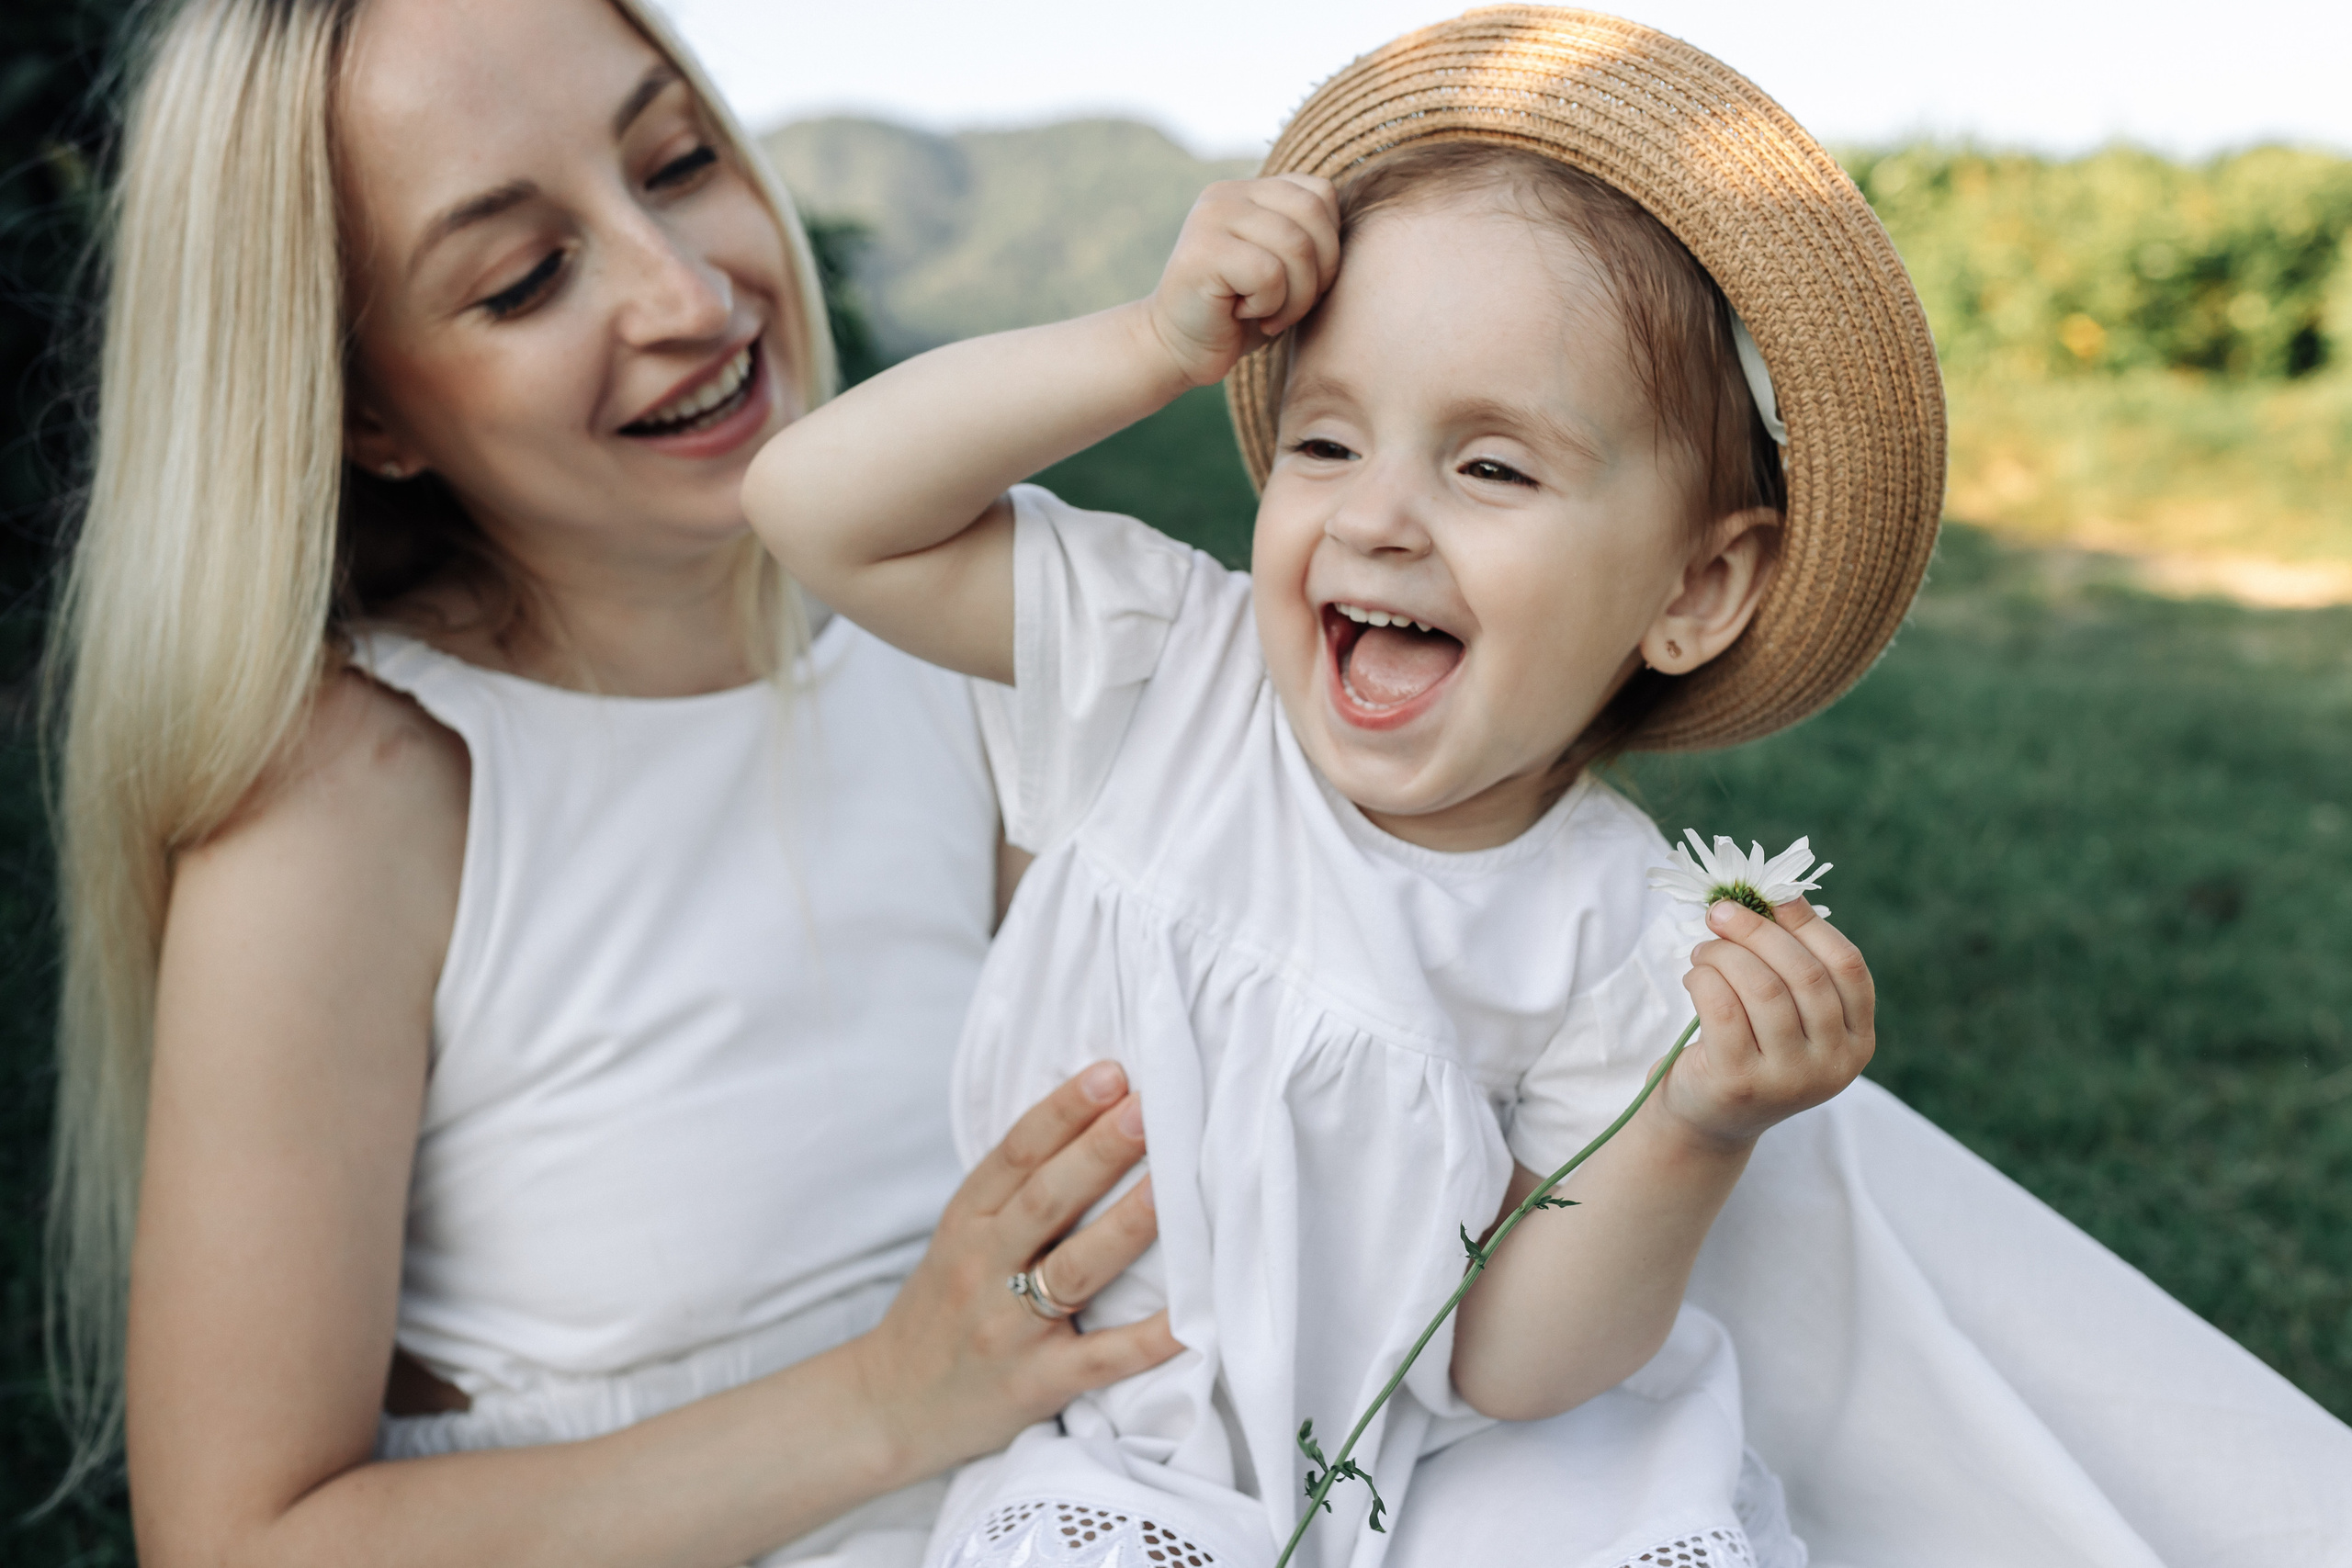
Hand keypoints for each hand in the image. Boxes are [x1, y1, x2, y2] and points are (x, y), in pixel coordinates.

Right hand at [845, 1062, 1178, 1481]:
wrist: (889, 1408)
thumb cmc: (941, 1311)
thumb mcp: (958, 1238)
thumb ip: (1011, 1193)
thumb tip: (1090, 1123)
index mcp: (966, 1223)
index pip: (1016, 1155)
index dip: (1063, 1111)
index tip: (1111, 1074)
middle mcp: (982, 1267)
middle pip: (1046, 1200)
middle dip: (1099, 1151)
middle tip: (1148, 1109)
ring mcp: (1008, 1327)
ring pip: (1075, 1269)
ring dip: (1125, 1225)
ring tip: (1172, 1186)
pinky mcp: (1036, 1382)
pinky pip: (1101, 1358)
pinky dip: (1148, 1339)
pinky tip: (1192, 1318)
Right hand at [1144, 174, 1340, 386]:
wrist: (1177, 349)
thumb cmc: (1238, 314)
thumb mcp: (1282, 267)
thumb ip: (1308, 238)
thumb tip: (1364, 228)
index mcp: (1251, 190)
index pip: (1321, 194)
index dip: (1329, 244)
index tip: (1304, 282)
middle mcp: (1228, 194)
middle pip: (1314, 216)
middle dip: (1319, 272)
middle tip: (1292, 305)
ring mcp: (1211, 217)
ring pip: (1296, 247)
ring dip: (1294, 296)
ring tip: (1268, 313)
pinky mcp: (1201, 251)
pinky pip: (1269, 274)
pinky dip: (1269, 305)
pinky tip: (1243, 314)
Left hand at [1658, 898, 1875, 1148]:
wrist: (1710, 1118)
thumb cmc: (1749, 1047)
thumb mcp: (1786, 1010)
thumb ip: (1791, 960)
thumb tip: (1778, 892)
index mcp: (1857, 1040)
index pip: (1848, 967)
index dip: (1810, 924)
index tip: (1773, 896)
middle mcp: (1834, 1065)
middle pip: (1803, 973)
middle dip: (1757, 931)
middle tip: (1720, 912)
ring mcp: (1790, 1079)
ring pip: (1762, 988)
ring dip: (1724, 954)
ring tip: (1703, 950)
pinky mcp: (1741, 1083)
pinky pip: (1722, 1008)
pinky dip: (1703, 979)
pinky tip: (1694, 978)